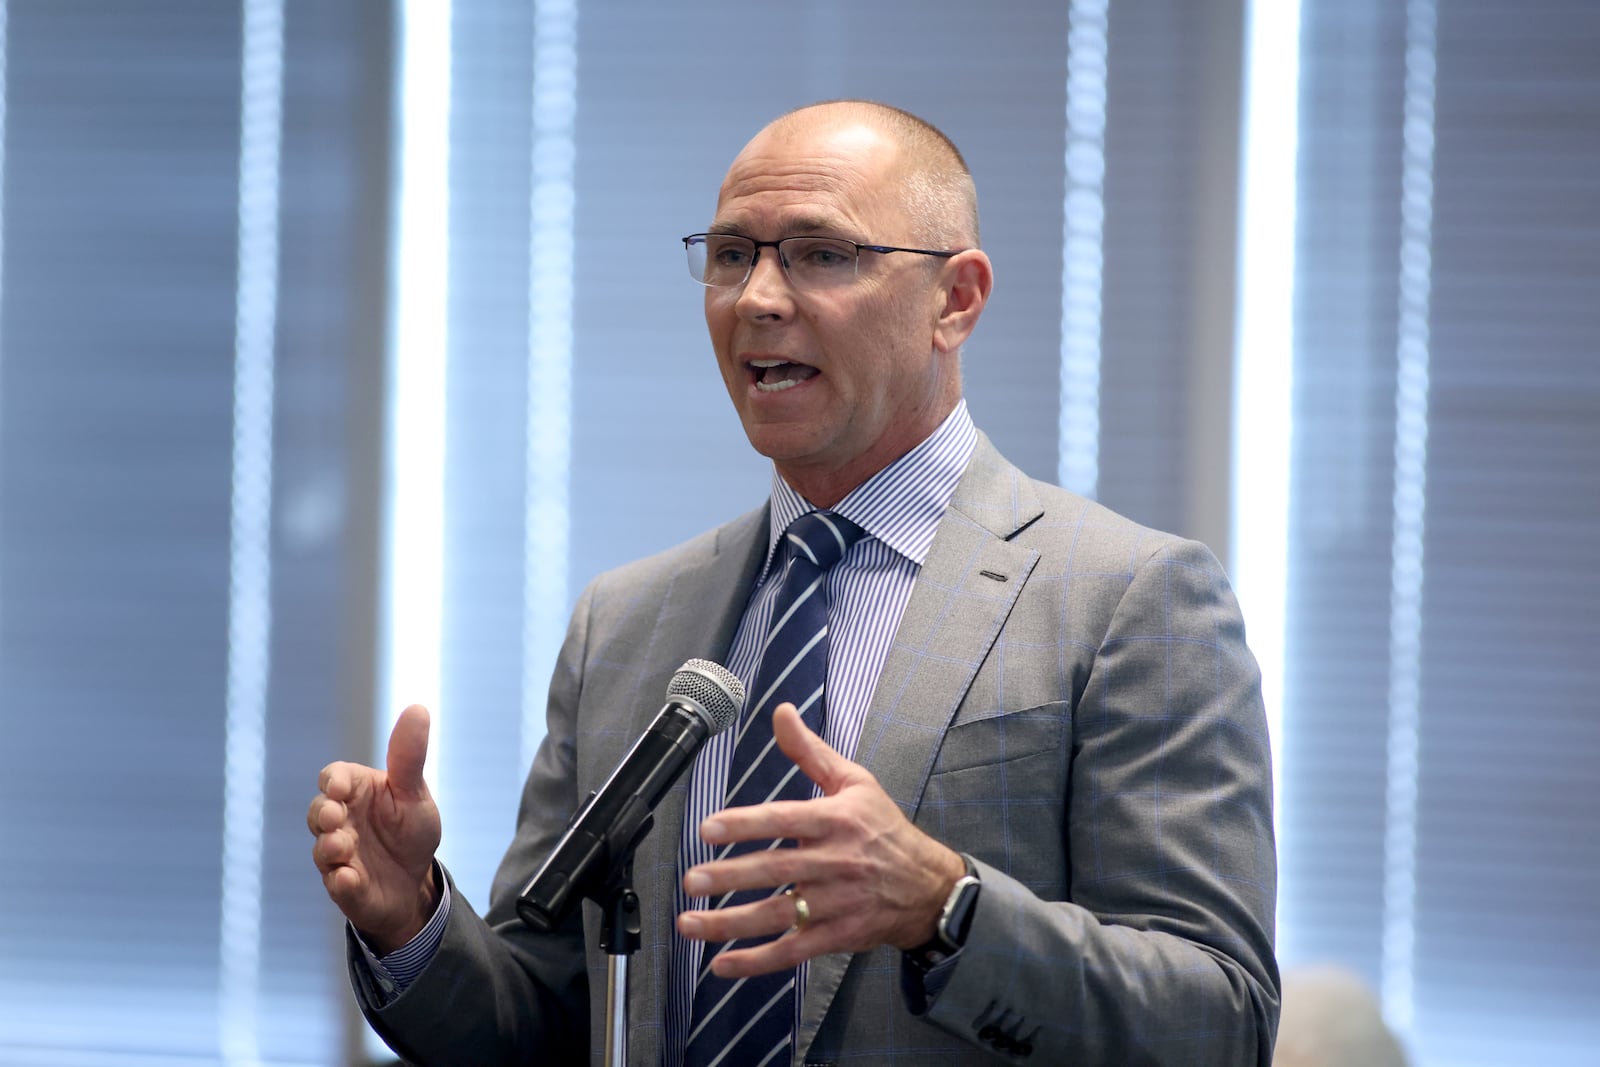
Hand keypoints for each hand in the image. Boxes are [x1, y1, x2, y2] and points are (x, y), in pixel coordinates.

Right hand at [308, 704, 441, 954]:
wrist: (417, 881)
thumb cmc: (410, 830)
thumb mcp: (414, 792)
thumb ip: (409, 756)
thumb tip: (418, 707)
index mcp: (356, 793)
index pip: (333, 777)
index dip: (332, 780)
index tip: (339, 787)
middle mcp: (340, 822)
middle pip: (317, 812)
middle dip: (322, 814)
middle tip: (334, 816)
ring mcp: (338, 856)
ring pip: (321, 850)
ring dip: (329, 847)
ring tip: (344, 847)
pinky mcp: (345, 887)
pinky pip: (336, 885)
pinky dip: (342, 882)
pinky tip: (350, 878)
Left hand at [676, 703, 965, 977]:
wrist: (928, 886)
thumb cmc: (884, 829)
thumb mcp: (854, 782)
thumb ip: (810, 751)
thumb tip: (781, 712)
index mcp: (836, 820)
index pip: (785, 820)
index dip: (746, 823)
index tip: (708, 828)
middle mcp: (835, 862)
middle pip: (776, 870)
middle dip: (730, 876)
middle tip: (692, 880)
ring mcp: (835, 903)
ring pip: (777, 915)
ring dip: (730, 923)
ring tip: (690, 923)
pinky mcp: (836, 936)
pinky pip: (792, 952)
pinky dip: (756, 961)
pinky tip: (722, 964)